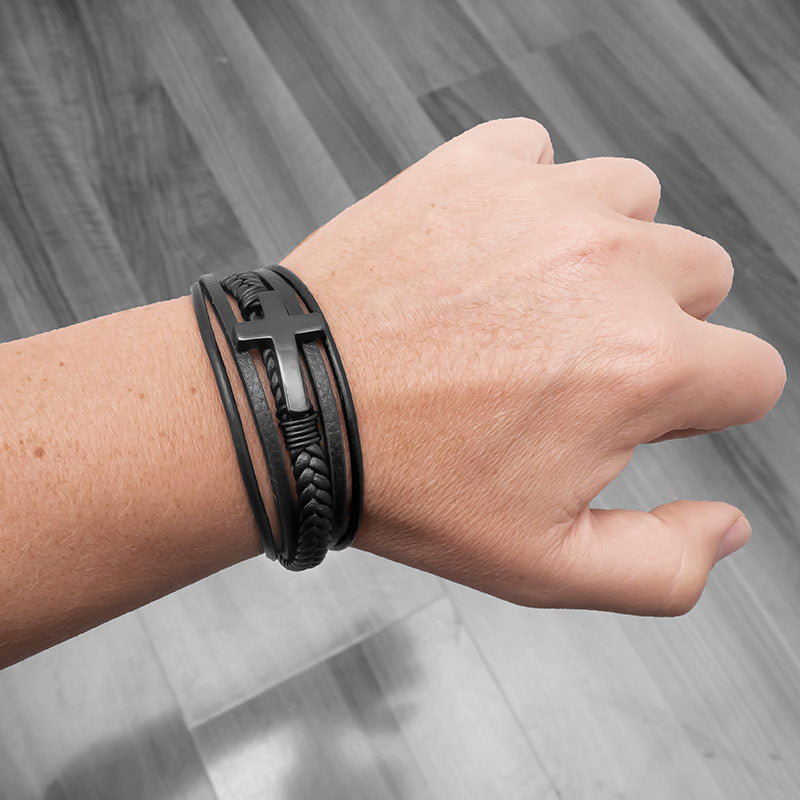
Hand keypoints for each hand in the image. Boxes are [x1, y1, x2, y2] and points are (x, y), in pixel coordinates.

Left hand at [283, 118, 785, 615]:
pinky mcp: (476, 167)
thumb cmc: (404, 482)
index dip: (703, 403)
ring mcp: (541, 204)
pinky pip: (542, 154)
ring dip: (606, 251)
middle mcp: (607, 267)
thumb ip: (661, 565)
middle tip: (573, 361)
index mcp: (640, 364)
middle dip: (659, 324)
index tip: (645, 408)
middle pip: (702, 278)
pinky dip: (529, 196)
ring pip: (635, 205)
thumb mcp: (542, 565)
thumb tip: (725, 526)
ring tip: (534, 301)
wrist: (292, 407)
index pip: (750, 374)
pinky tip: (488, 249)